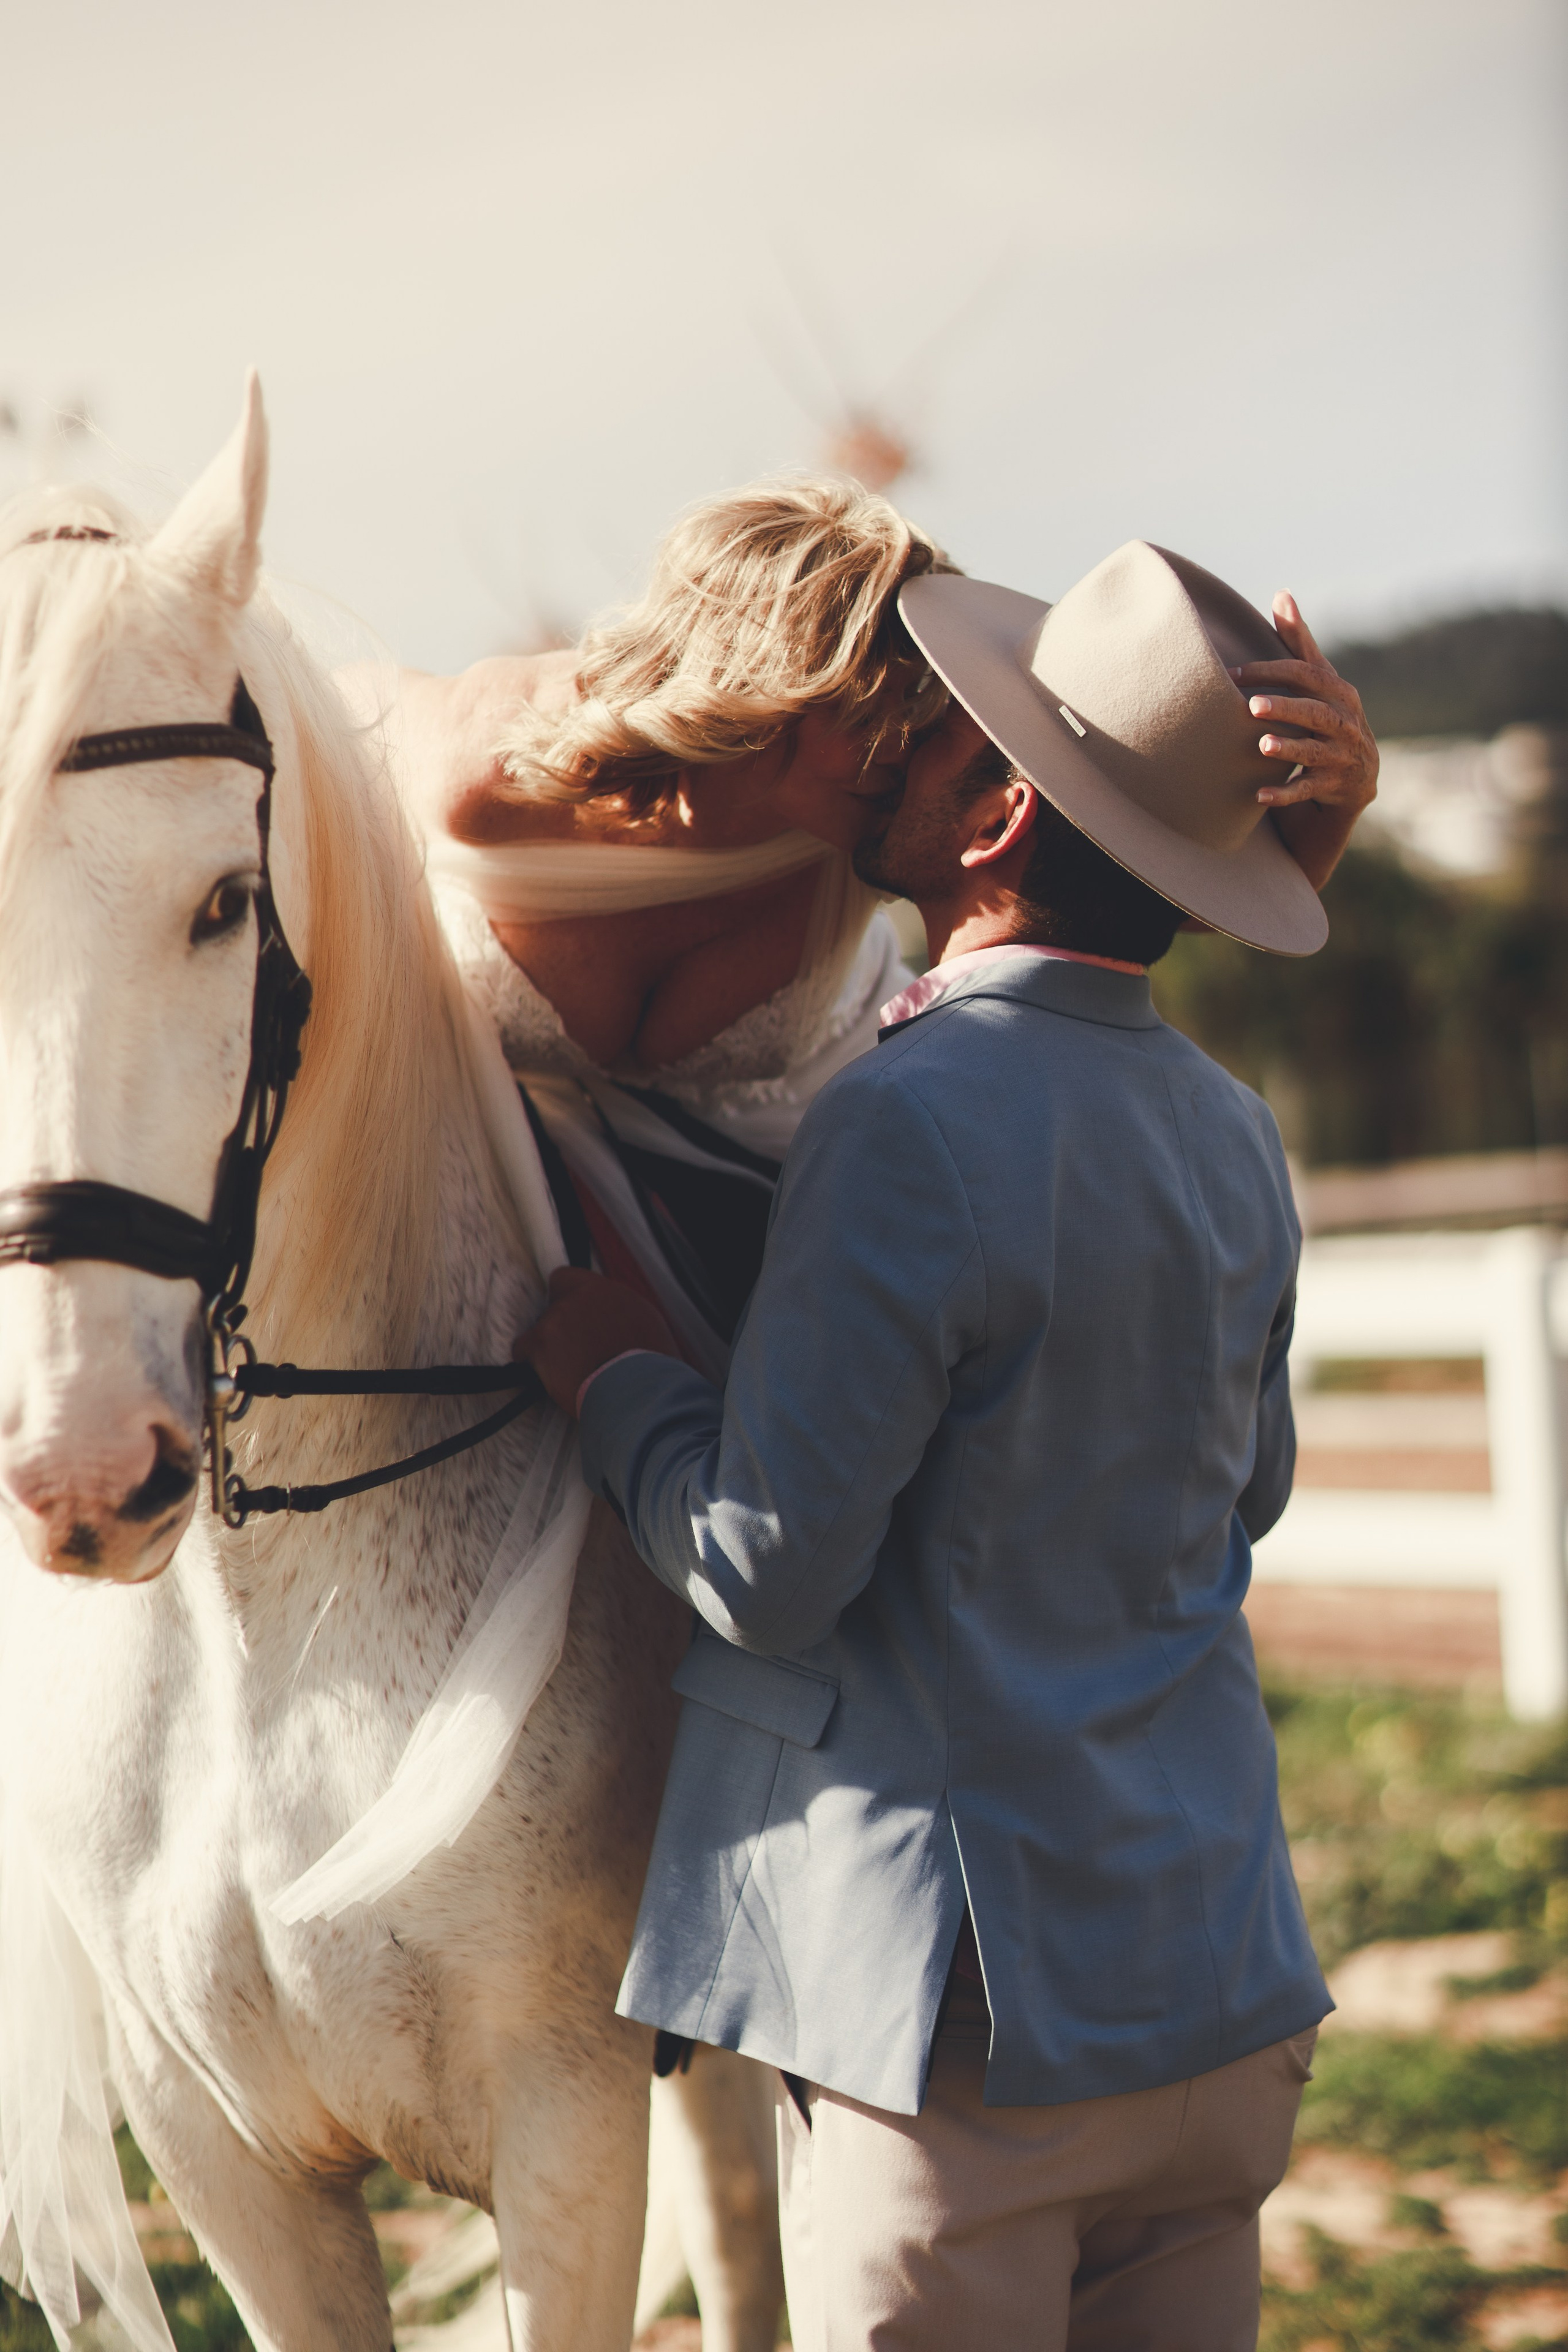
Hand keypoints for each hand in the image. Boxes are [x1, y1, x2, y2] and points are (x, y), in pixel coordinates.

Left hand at [515, 1267, 678, 1417]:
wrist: (637, 1389)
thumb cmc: (650, 1366)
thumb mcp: (646, 1325)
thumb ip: (621, 1314)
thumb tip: (613, 1322)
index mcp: (607, 1292)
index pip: (567, 1278)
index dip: (565, 1298)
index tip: (572, 1317)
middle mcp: (580, 1297)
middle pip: (555, 1307)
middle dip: (564, 1328)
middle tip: (577, 1353)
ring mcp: (559, 1317)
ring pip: (543, 1328)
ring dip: (552, 1347)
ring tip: (568, 1371)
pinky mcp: (542, 1341)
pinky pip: (523, 1348)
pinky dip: (530, 1361)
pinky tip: (546, 1376)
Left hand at [1231, 593, 1378, 890]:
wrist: (1357, 779)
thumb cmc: (1328, 719)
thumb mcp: (1319, 682)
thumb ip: (1299, 643)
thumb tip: (1282, 595)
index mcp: (1340, 693)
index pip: (1307, 675)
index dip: (1272, 672)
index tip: (1234, 674)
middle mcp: (1347, 722)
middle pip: (1315, 712)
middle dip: (1285, 708)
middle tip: (1251, 707)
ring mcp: (1344, 757)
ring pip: (1315, 751)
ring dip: (1288, 748)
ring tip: (1261, 746)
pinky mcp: (1337, 787)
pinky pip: (1309, 790)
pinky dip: (1285, 794)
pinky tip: (1259, 796)